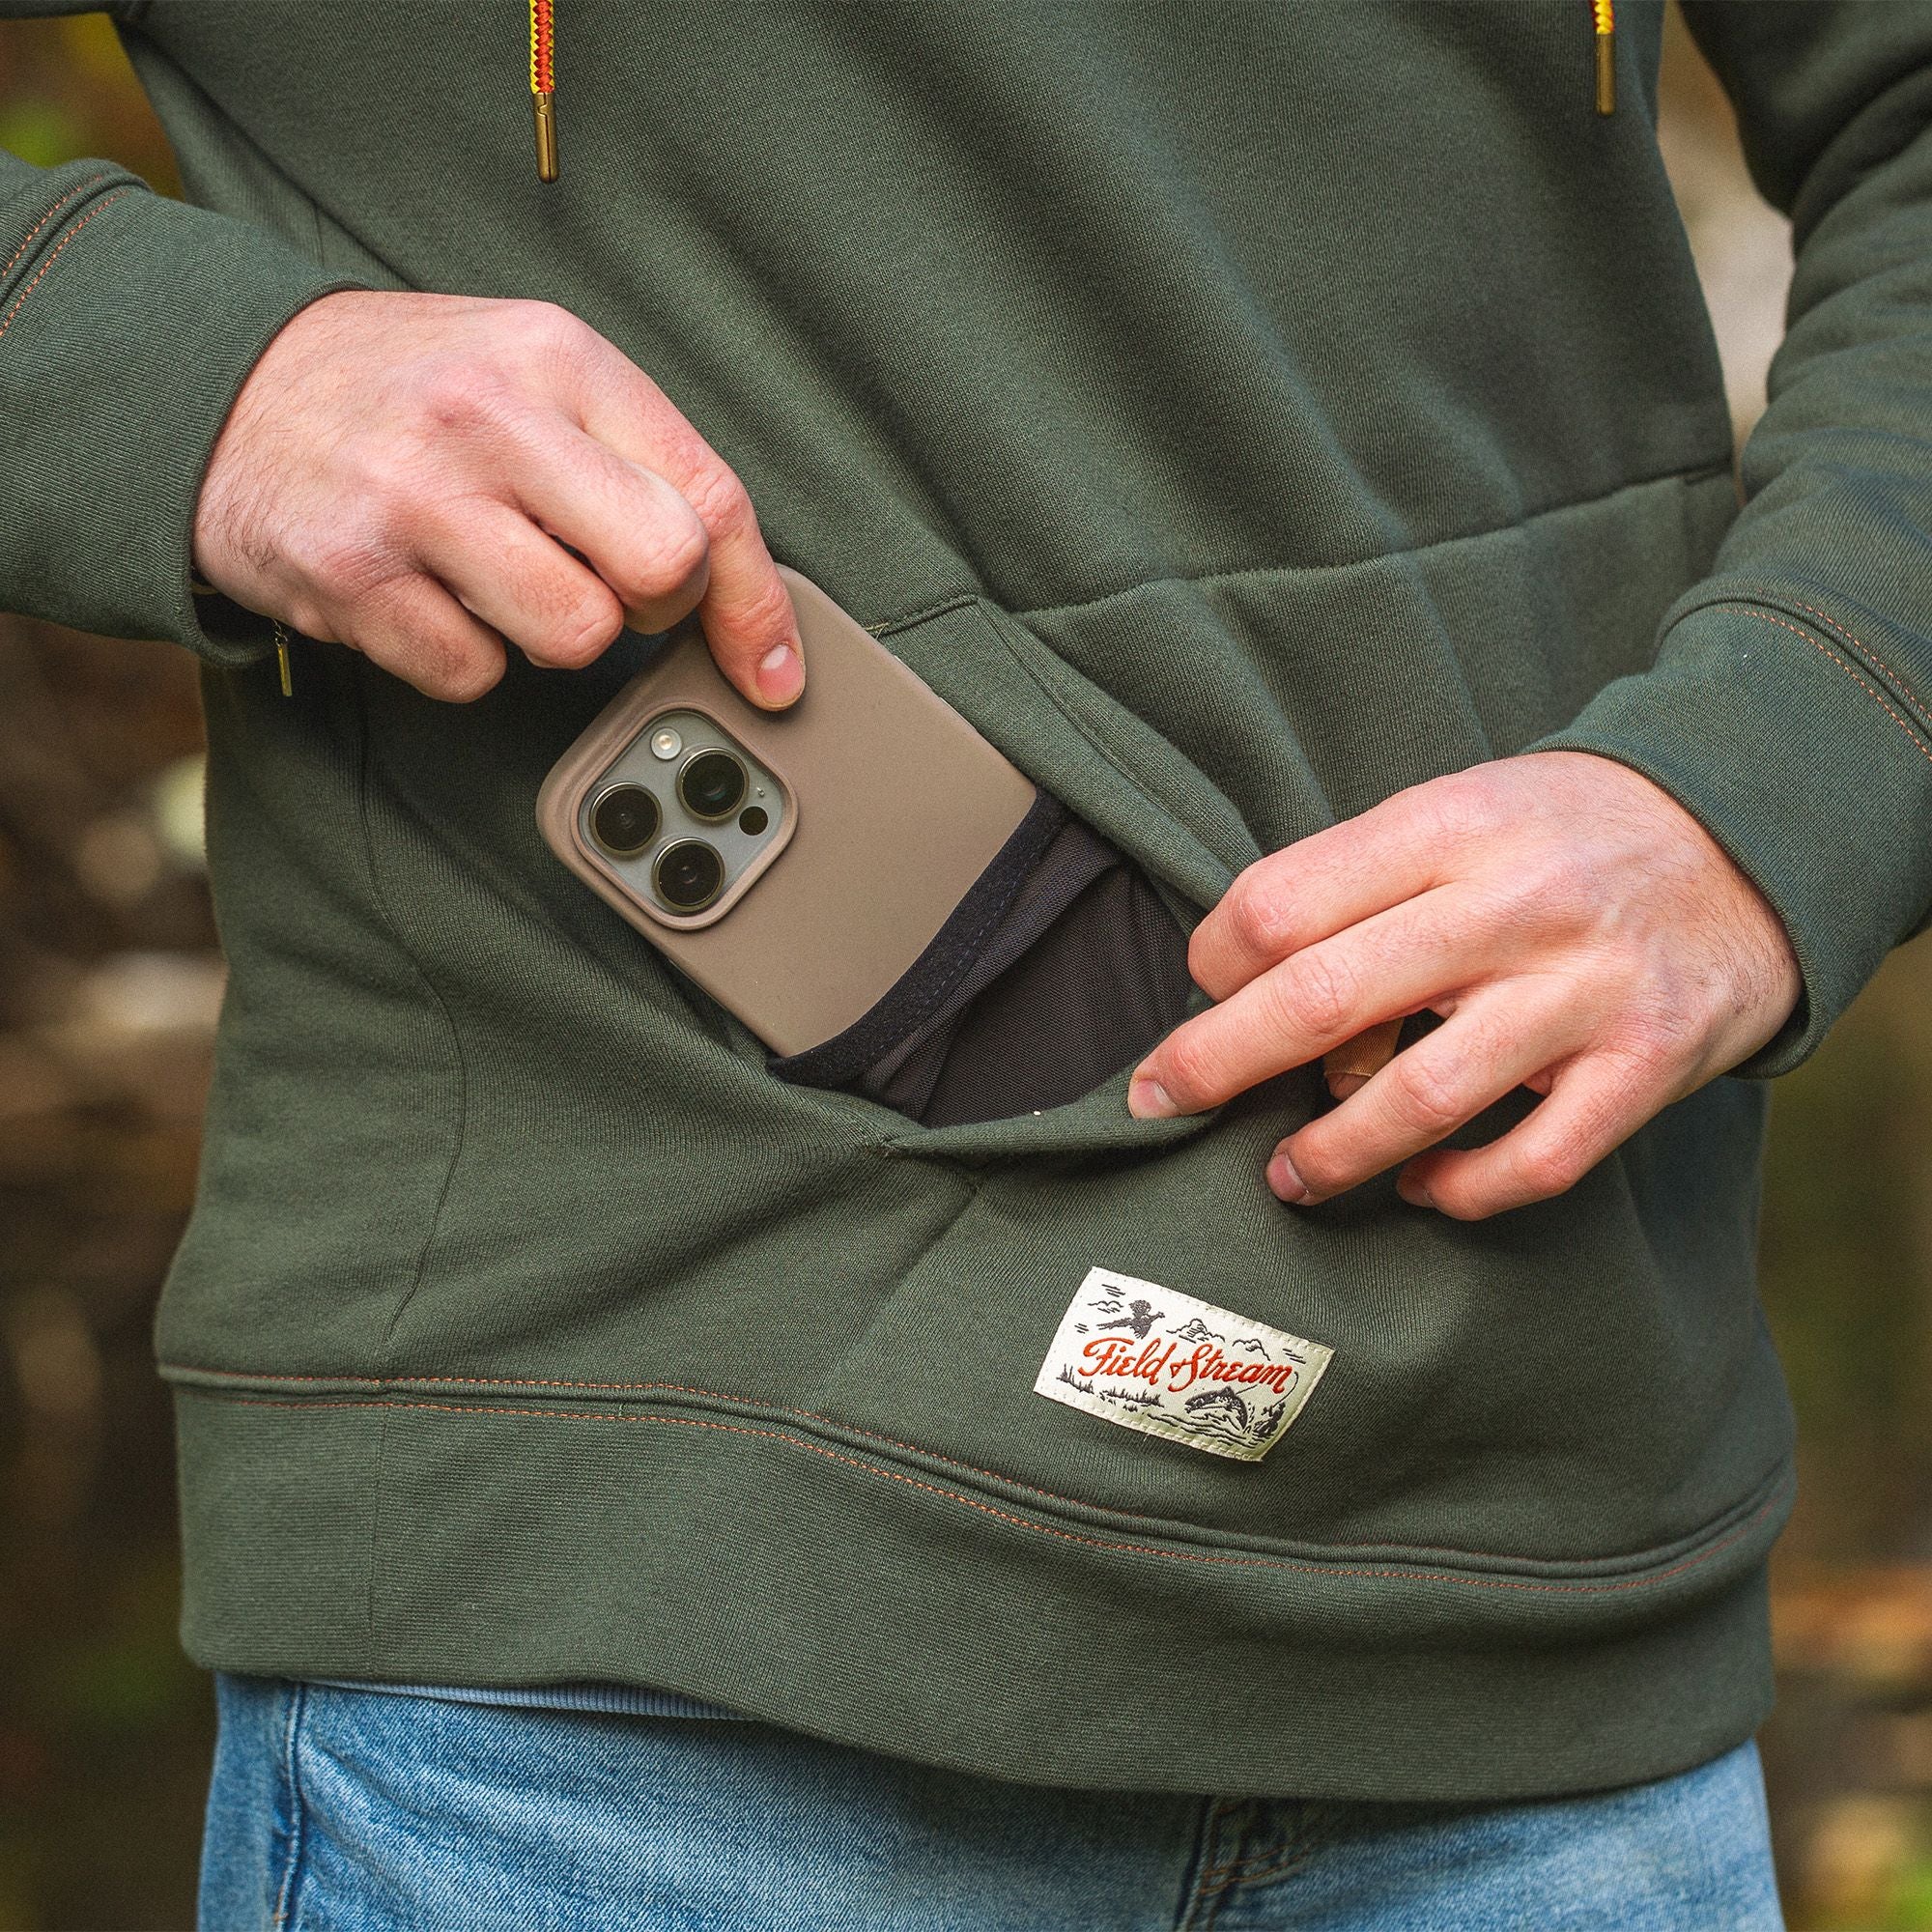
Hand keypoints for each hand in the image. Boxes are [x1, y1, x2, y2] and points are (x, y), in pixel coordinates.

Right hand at [191, 290, 803, 704]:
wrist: (226, 387)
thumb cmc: (412, 395)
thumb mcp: (534, 376)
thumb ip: (637, 461)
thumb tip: (742, 600)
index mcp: (558, 357)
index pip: (709, 494)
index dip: (755, 601)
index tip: (774, 669)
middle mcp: (488, 417)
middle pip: (661, 569)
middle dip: (650, 605)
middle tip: (600, 582)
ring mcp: (412, 498)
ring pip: (575, 634)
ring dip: (551, 633)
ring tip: (496, 575)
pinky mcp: (348, 578)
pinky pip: (473, 675)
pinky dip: (463, 657)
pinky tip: (427, 595)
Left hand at [1126, 752, 1802, 1219]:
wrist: (1752, 838)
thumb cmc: (1563, 833)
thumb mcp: (1459, 808)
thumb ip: (1358, 877)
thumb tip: (1232, 968)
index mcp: (1448, 828)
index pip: (1281, 903)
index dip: (1211, 958)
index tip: (1196, 987)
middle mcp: (1512, 907)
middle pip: (1321, 999)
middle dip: (1216, 1063)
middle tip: (1161, 1098)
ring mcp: (1583, 992)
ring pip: (1416, 1097)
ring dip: (1329, 1152)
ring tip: (1284, 1175)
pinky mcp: (1644, 1067)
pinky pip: (1530, 1162)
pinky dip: (1458, 1190)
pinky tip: (1419, 1188)